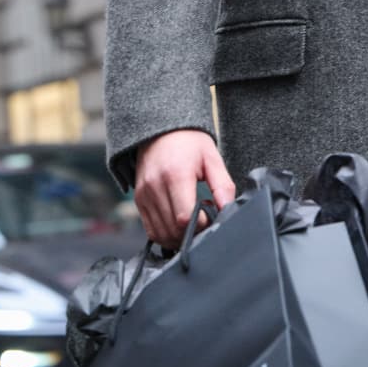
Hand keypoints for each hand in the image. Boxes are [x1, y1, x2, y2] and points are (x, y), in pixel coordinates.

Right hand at [133, 130, 236, 247]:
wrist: (161, 129)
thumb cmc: (189, 142)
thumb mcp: (211, 158)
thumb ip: (223, 186)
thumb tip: (228, 210)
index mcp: (175, 175)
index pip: (185, 217)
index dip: (201, 224)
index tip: (210, 214)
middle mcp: (155, 187)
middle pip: (173, 229)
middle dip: (192, 232)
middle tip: (204, 220)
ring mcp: (144, 195)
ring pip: (161, 233)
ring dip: (179, 237)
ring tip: (192, 222)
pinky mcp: (139, 199)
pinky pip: (151, 229)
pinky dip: (166, 234)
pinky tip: (178, 224)